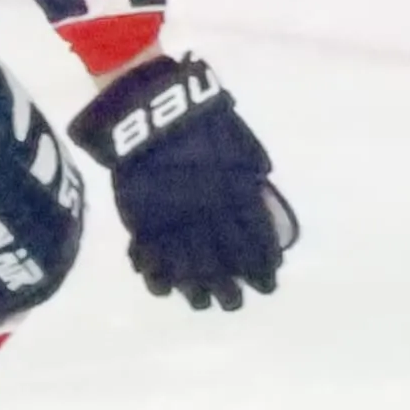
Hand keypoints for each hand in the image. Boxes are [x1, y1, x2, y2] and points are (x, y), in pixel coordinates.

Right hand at [82, 53, 294, 308]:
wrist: (148, 107)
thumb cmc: (200, 121)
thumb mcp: (238, 145)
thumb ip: (249, 177)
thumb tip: (259, 202)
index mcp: (235, 194)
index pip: (255, 240)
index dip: (262, 265)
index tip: (267, 282)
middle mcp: (207, 213)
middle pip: (223, 261)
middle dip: (231, 286)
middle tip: (236, 301)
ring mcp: (172, 217)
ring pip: (187, 264)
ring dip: (197, 288)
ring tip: (203, 303)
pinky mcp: (141, 216)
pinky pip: (149, 253)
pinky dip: (155, 274)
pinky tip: (163, 288)